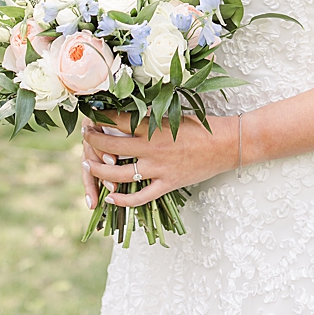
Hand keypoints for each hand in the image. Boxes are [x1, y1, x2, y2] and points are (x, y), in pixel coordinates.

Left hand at [81, 110, 237, 207]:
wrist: (227, 144)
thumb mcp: (176, 116)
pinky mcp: (167, 184)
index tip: (92, 115)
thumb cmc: (204, 126)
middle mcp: (151, 148)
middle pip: (111, 147)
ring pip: (118, 175)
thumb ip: (152, 120)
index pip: (118, 120)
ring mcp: (158, 169)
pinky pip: (139, 197)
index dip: (101, 118)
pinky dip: (122, 200)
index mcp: (154, 127)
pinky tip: (111, 198)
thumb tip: (129, 117)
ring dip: (99, 171)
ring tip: (89, 166)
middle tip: (86, 138)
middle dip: (93, 142)